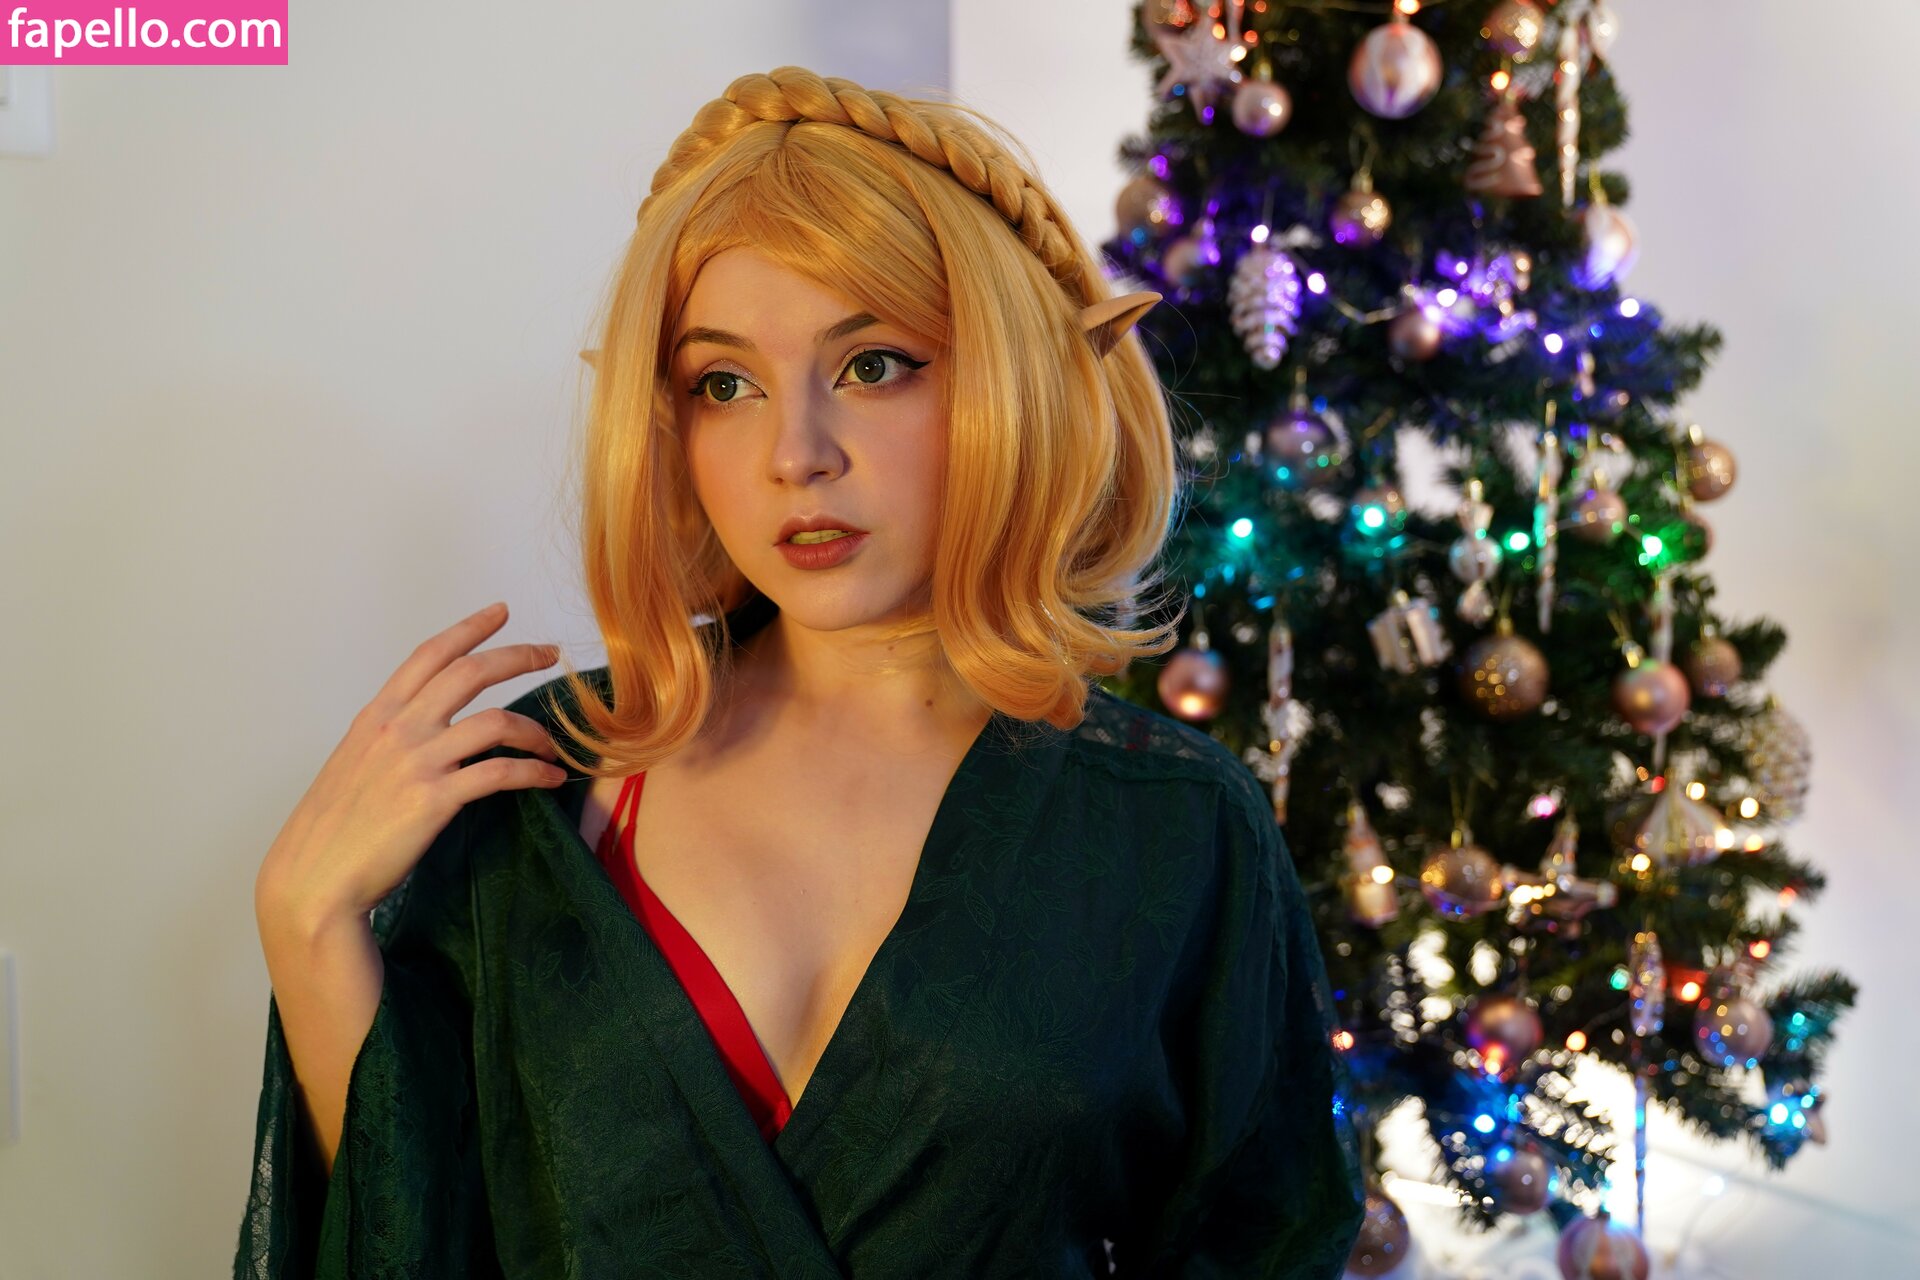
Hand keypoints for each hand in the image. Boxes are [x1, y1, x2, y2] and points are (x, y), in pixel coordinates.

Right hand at [255, 601, 565, 929]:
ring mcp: (416, 762)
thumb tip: (420, 732)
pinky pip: (500, 773)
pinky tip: (550, 778)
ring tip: (552, 744)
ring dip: (535, 729)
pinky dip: (534, 772)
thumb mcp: (352, 766)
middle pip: (470, 672)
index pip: (428, 655)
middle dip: (518, 656)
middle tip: (550, 654)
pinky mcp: (435, 799)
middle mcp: (397, 729)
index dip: (468, 629)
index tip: (500, 612)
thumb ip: (387, 741)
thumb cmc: (332, 832)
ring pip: (496, 721)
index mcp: (376, 717)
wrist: (313, 880)